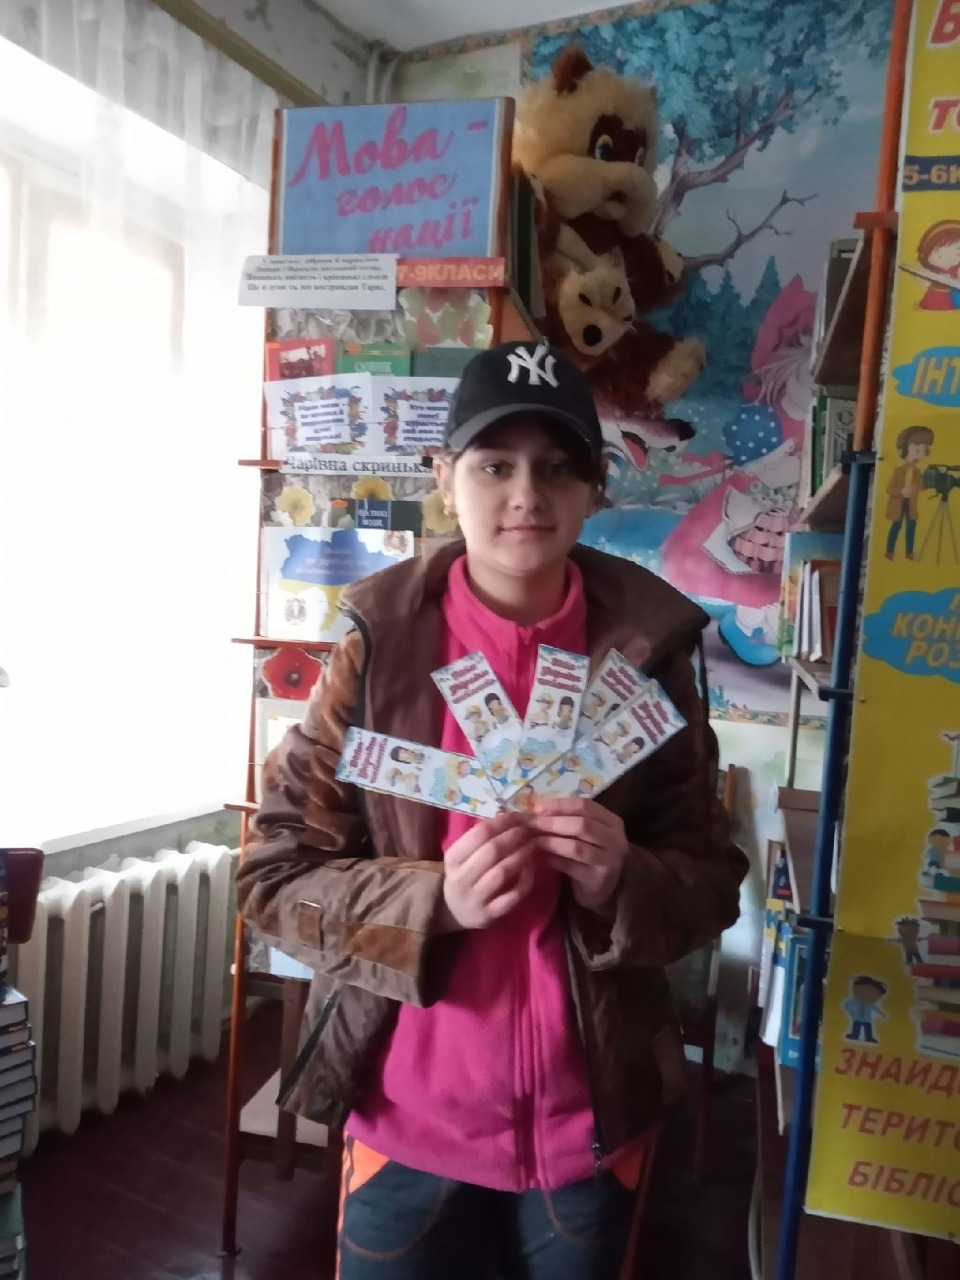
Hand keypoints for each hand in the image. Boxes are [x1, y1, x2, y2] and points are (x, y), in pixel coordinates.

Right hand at [441, 812, 535, 930]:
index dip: (502, 822)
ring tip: (532, 844)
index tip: (518, 816)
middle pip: (492, 851)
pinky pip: (512, 895)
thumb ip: (481, 838)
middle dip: (514, 836)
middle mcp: (461, 878)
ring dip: (521, 855)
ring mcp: (475, 898)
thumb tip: (508, 814)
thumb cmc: (464, 875)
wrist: (456, 912)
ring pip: (502, 872)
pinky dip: (525, 880)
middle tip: (529, 829)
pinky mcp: (489, 915)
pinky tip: (531, 868)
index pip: (479, 834)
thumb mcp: (463, 856)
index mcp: (453, 859)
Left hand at [528, 799, 627, 913]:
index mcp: (612, 822)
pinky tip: (542, 857)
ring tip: (534, 840)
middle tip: (531, 824)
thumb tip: (536, 810)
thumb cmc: (590, 854)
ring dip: (551, 841)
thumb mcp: (586, 833)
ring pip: (576, 847)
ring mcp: (608, 861)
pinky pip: (570, 866)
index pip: (585, 805)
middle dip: (553, 822)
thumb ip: (569, 819)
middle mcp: (615, 839)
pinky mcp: (597, 879)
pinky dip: (553, 860)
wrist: (604, 889)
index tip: (536, 808)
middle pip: (582, 825)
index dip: (559, 805)